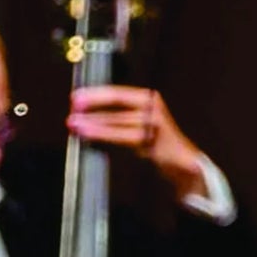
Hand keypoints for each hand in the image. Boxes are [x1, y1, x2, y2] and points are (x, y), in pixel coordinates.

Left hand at [69, 86, 208, 199]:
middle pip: (116, 102)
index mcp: (147, 97)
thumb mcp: (139, 125)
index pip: (117, 92)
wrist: (183, 164)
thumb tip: (89, 116)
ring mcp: (154, 121)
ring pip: (117, 120)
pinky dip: (104, 135)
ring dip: (93, 123)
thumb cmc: (157, 145)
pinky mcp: (153, 139)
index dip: (95, 93)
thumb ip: (120, 118)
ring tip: (75, 124)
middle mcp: (152, 105)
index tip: (76, 98)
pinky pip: (123, 136)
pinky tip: (90, 135)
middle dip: (91, 105)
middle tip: (72, 109)